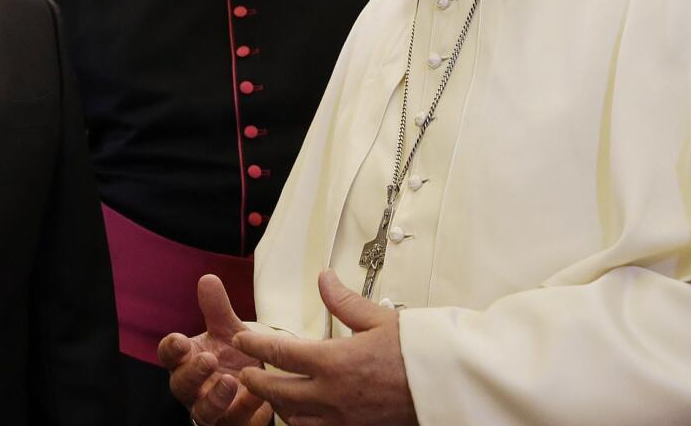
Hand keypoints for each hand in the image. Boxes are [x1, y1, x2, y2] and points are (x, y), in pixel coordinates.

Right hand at [158, 274, 272, 425]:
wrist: (261, 382)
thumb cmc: (234, 355)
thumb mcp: (228, 331)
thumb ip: (217, 309)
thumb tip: (208, 278)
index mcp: (187, 360)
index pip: (169, 354)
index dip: (171, 348)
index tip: (181, 340)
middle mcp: (194, 387)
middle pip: (181, 385)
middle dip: (192, 373)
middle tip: (208, 359)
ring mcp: (212, 409)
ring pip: (203, 412)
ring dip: (215, 398)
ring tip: (231, 381)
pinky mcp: (233, 424)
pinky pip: (235, 422)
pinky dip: (246, 410)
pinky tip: (258, 395)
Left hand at [232, 270, 415, 425]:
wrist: (448, 387)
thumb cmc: (418, 354)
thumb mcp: (379, 319)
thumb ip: (344, 301)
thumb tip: (324, 279)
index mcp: (334, 362)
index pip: (280, 351)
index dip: (255, 343)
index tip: (242, 338)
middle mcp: (333, 395)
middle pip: (277, 391)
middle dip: (256, 381)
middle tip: (246, 371)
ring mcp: (343, 419)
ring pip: (294, 418)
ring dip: (278, 404)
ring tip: (271, 392)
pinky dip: (303, 422)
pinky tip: (302, 413)